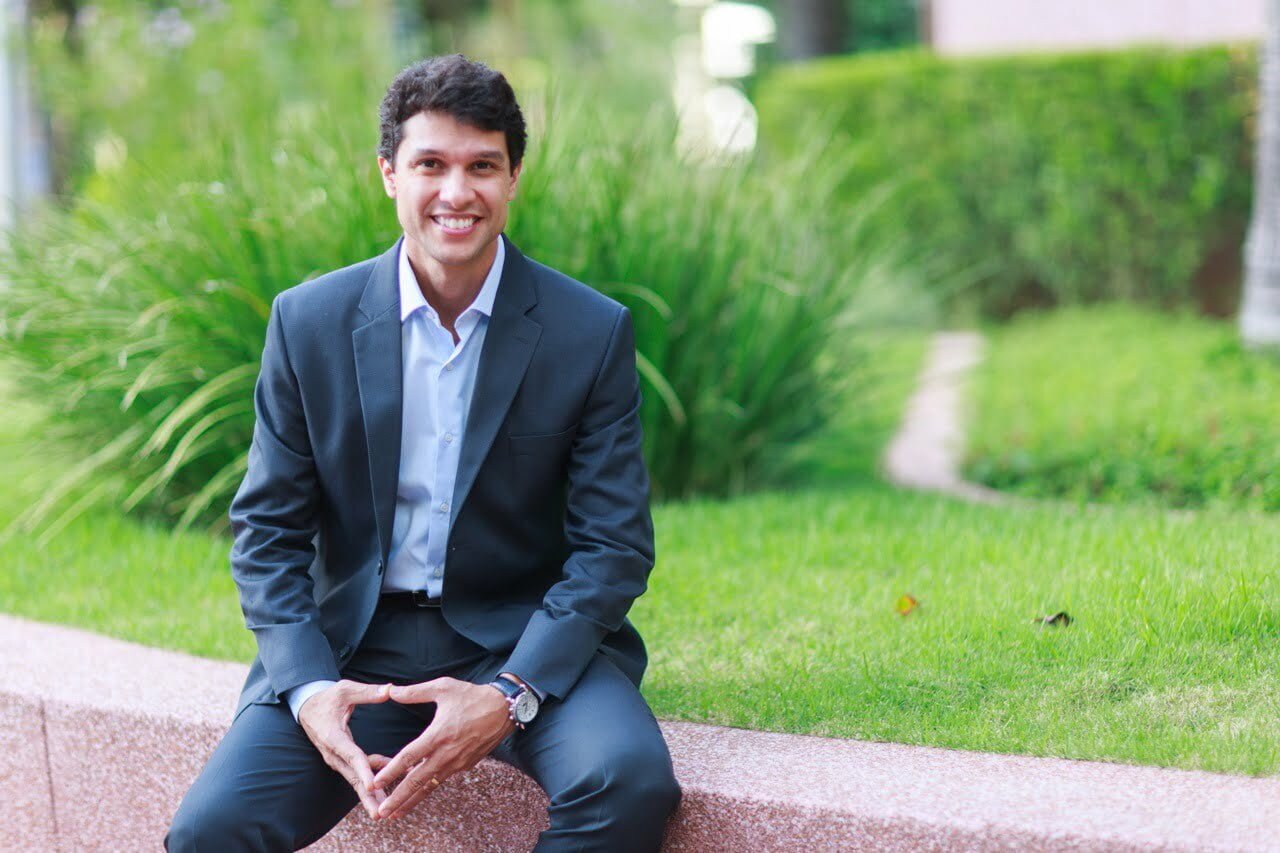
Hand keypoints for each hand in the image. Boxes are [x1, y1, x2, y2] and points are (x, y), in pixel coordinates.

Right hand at [297, 679, 393, 819]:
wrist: (307, 707)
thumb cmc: (327, 697)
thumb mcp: (345, 689)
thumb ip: (368, 692)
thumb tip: (391, 690)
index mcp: (333, 736)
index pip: (351, 755)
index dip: (364, 770)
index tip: (373, 786)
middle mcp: (333, 753)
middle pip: (353, 777)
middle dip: (366, 796)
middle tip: (380, 812)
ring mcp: (337, 759)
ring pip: (355, 779)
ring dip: (370, 795)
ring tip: (385, 810)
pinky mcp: (342, 760)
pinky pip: (358, 772)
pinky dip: (373, 780)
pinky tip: (390, 786)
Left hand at [369, 677, 515, 820]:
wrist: (505, 710)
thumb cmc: (472, 696)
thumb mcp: (443, 687)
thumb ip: (414, 692)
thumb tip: (390, 691)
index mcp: (438, 734)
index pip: (409, 757)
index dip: (391, 771)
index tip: (375, 782)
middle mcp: (447, 753)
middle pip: (417, 780)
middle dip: (398, 798)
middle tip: (382, 812)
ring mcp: (457, 762)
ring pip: (430, 786)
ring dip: (411, 800)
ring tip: (396, 814)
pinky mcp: (466, 765)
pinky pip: (442, 779)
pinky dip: (428, 788)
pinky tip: (417, 794)